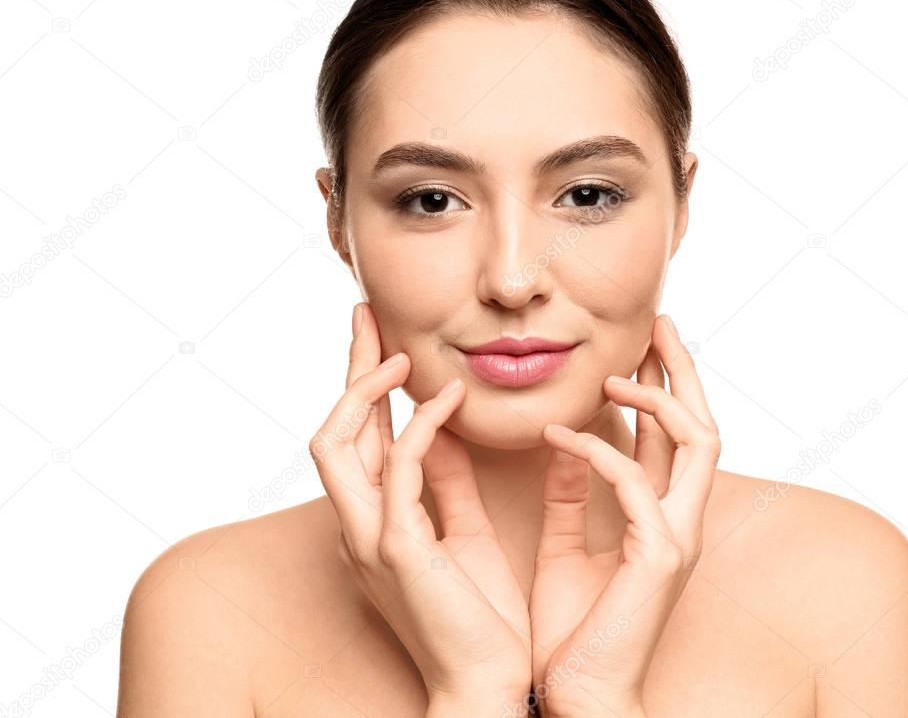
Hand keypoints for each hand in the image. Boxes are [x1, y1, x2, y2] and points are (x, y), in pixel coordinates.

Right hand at [309, 302, 531, 709]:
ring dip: (367, 390)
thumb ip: (445, 484)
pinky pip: (398, 470)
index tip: (381, 340)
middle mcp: (357, 525)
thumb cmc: (476, 618)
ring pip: (338, 443)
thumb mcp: (460, 533)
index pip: (355, 439)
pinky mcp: (396, 550)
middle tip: (367, 316)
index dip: (363, 386)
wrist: (486, 686)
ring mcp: (369, 538)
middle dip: (349, 369)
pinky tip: (450, 398)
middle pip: (332, 429)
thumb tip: (444, 430)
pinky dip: (421, 425)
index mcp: (372, 522)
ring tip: (401, 352)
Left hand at [528, 314, 719, 717]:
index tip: (642, 344)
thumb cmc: (575, 632)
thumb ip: (571, 496)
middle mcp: (681, 521)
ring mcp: (678, 537)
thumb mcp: (566, 546)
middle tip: (660, 323)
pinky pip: (637, 482)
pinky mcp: (659, 556)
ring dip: (658, 398)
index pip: (674, 437)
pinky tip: (560, 435)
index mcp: (660, 518)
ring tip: (613, 373)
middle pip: (703, 425)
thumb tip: (563, 444)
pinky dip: (599, 451)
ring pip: (697, 442)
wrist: (580, 698)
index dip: (664, 385)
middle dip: (685, 371)